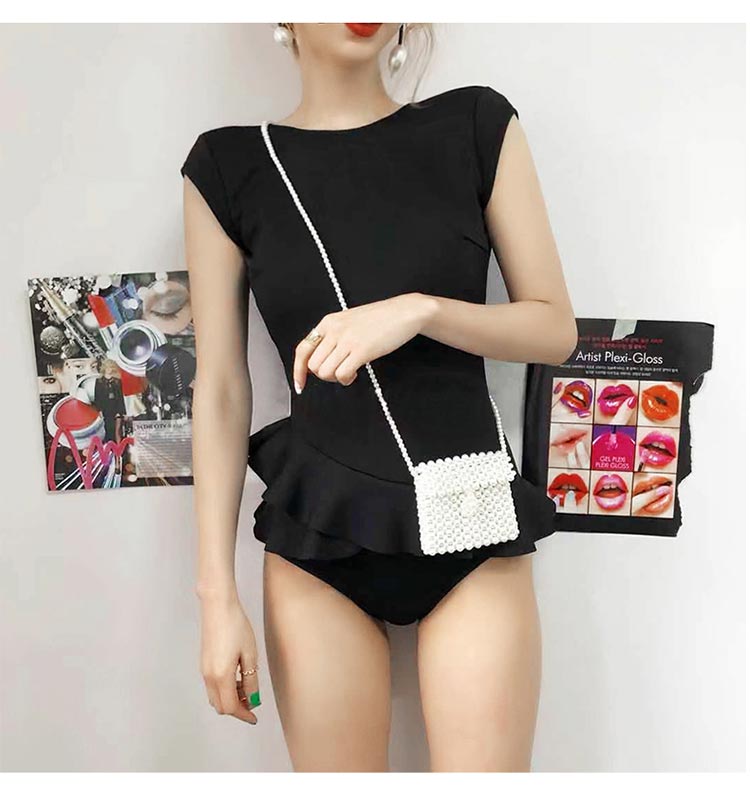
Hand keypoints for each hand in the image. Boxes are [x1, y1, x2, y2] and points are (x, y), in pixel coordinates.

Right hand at [198, 589, 259, 724]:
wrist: (218, 606)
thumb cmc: (235, 625)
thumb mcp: (250, 654)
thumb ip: (251, 680)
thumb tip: (253, 699)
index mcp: (221, 676)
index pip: (230, 707)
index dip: (244, 715)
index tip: (254, 717)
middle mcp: (208, 676)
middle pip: (221, 705)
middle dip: (237, 708)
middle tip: (253, 701)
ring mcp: (204, 670)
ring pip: (215, 696)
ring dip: (230, 698)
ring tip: (247, 687)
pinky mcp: (204, 663)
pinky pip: (212, 685)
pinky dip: (225, 689)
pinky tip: (237, 677)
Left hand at [293, 292, 436, 392]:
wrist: (405, 312)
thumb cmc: (381, 318)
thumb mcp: (349, 321)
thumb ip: (333, 336)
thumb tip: (321, 360)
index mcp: (328, 322)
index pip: (302, 349)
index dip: (298, 370)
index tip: (300, 384)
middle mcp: (334, 330)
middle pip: (313, 365)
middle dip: (324, 376)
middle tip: (338, 373)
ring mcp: (347, 340)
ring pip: (325, 372)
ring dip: (336, 379)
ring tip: (348, 372)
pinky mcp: (362, 350)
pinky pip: (342, 374)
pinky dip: (347, 379)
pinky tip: (356, 373)